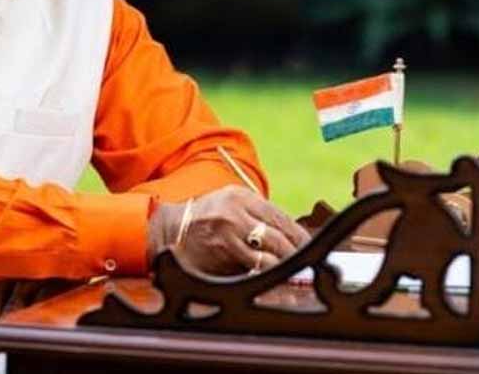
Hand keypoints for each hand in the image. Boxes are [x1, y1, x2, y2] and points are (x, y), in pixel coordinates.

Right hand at [147, 185, 310, 275]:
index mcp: (241, 197)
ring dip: (283, 270)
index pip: (280, 218)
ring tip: (293, 276)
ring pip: (267, 258)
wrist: (170, 230)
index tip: (309, 247)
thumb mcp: (230, 203)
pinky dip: (264, 278)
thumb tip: (293, 236)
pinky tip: (272, 282)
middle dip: (295, 255)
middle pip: (278, 238)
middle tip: (306, 266)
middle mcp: (234, 214)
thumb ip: (258, 214)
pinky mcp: (219, 258)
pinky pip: (250, 271)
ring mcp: (226, 237)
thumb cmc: (206, 218)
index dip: (299, 236)